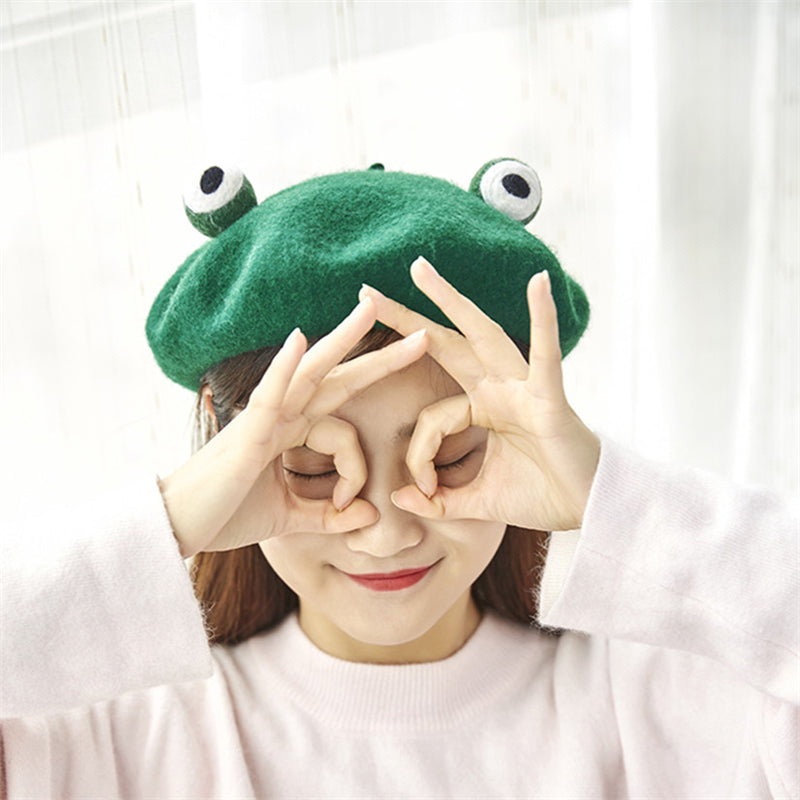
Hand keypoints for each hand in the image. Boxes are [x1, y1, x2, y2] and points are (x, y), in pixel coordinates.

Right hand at [158, 297, 427, 557]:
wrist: (175, 529)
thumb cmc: (223, 515)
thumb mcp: (287, 518)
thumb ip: (327, 517)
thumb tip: (369, 517)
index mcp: (289, 434)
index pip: (344, 433)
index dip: (357, 471)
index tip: (349, 505)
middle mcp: (280, 418)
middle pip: (338, 379)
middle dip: (380, 357)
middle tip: (421, 334)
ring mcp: (263, 420)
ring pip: (309, 372)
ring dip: (342, 339)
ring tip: (370, 307)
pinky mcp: (246, 434)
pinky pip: (269, 395)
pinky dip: (284, 368)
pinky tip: (300, 339)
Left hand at [360, 257, 599, 532]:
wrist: (589, 510)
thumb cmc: (541, 496)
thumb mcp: (479, 500)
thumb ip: (440, 500)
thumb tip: (399, 499)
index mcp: (482, 408)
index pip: (432, 417)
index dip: (419, 455)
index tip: (422, 489)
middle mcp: (499, 389)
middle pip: (446, 344)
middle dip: (407, 318)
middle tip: (366, 292)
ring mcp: (523, 388)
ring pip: (482, 335)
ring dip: (450, 301)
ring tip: (418, 269)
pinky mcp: (550, 399)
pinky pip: (546, 356)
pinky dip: (544, 319)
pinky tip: (537, 283)